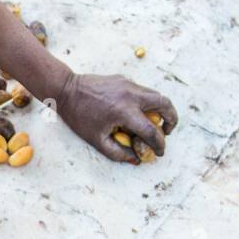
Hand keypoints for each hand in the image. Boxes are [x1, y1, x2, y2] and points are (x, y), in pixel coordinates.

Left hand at [55, 72, 177, 162]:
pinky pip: (142, 91)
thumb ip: (118, 152)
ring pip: (156, 95)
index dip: (159, 144)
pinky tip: (137, 112)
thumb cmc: (79, 117)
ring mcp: (129, 84)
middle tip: (167, 131)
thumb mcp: (97, 140)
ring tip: (155, 122)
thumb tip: (136, 159)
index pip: (151, 130)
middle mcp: (131, 95)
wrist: (66, 90)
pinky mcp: (124, 79)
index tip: (159, 151)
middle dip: (172, 119)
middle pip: (165, 104)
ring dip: (161, 109)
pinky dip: (147, 102)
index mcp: (124, 112)